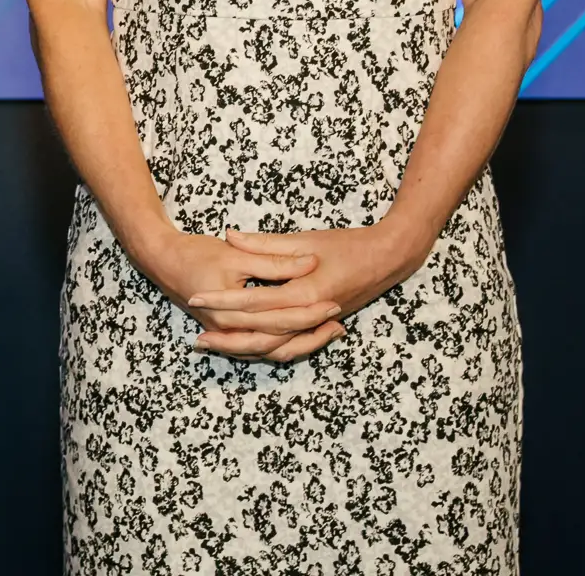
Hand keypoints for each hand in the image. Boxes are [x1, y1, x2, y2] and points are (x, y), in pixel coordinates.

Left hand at [176, 223, 429, 362]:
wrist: (389, 258)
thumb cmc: (348, 244)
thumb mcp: (305, 239)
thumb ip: (266, 244)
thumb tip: (230, 236)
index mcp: (303, 291)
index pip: (254, 301)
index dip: (222, 300)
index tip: (195, 297)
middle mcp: (309, 314)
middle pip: (262, 334)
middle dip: (228, 337)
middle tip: (197, 339)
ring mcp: (316, 323)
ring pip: (275, 346)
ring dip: (245, 347)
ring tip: (215, 345)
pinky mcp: (319, 326)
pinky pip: (290, 343)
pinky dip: (267, 346)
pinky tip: (247, 343)